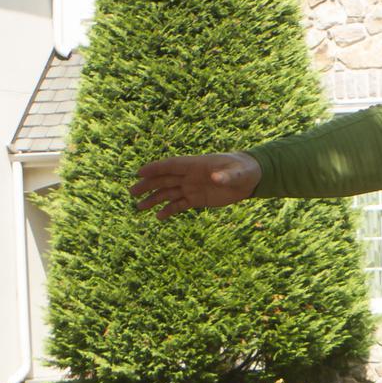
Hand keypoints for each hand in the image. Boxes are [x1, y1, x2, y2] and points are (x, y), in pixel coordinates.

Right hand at [132, 152, 260, 216]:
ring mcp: (192, 187)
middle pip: (164, 180)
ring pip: (168, 193)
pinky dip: (169, 210)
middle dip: (148, 185)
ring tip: (139, 207)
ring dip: (154, 199)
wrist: (249, 178)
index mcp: (196, 165)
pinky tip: (159, 217)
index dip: (155, 169)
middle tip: (132, 192)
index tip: (139, 173)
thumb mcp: (237, 173)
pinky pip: (179, 205)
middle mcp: (190, 176)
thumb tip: (216, 178)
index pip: (171, 166)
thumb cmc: (243, 170)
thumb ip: (226, 176)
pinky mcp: (197, 199)